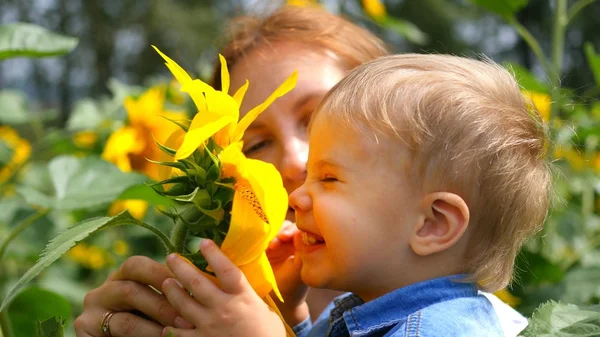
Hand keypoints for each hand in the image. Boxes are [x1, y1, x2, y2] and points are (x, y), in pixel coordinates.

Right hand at [74, 256, 192, 336]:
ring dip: (154, 330)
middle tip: (188, 319)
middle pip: (131, 289)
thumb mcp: (158, 303)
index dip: (163, 273)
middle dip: (162, 304)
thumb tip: (206, 283)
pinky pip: (116, 336)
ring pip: (125, 320)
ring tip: (177, 334)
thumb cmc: (149, 320)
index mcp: (122, 277)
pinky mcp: (84, 330)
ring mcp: (92, 311)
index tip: (190, 284)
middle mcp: (104, 290)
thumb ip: (173, 293)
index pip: (138, 266)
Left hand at [161, 239, 285, 336]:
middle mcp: (224, 309)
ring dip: (172, 292)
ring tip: (166, 282)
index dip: (214, 254)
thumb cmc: (269, 335)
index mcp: (243, 297)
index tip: (203, 242)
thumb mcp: (264, 310)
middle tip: (171, 257)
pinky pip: (180, 334)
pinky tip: (166, 325)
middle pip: (197, 283)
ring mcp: (210, 327)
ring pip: (183, 304)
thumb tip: (238, 282)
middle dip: (181, 267)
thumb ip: (248, 296)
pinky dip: (171, 329)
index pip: (226, 269)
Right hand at [266, 221, 308, 324]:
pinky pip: (259, 238)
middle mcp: (287, 241)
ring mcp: (274, 243)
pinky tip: (262, 246)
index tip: (287, 237)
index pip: (296, 228)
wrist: (279, 300)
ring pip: (271, 230)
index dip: (292, 230)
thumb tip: (300, 233)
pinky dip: (260, 239)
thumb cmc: (293, 285)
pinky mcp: (261, 248)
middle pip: (283, 226)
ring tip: (270, 245)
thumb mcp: (300, 268)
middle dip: (281, 230)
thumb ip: (302, 251)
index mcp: (300, 243)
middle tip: (279, 238)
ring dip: (270, 234)